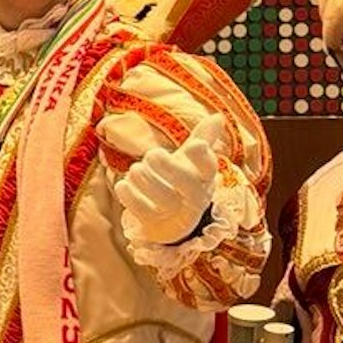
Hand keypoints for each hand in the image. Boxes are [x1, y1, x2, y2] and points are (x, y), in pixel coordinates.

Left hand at [115, 112, 227, 245]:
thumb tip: (218, 117)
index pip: (209, 168)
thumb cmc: (180, 181)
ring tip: (135, 169)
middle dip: (170, 169)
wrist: (170, 220)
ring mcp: (175, 214)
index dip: (203, 158)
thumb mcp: (190, 161)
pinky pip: (144, 213)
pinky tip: (123, 184)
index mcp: (204, 179)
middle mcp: (194, 198)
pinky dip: (131, 197)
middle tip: (152, 154)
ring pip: (164, 200)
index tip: (196, 145)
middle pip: (188, 186)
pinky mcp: (156, 226)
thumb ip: (202, 138)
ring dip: (146, 180)